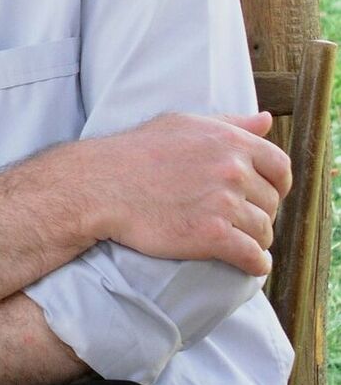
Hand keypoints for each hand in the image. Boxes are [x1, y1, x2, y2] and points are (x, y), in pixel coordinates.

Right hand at [81, 111, 291, 275]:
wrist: (103, 185)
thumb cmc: (139, 152)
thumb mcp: (184, 124)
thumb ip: (230, 124)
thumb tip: (266, 120)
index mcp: (230, 141)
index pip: (280, 167)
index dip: (278, 185)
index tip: (267, 195)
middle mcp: (232, 170)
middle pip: (271, 202)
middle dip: (260, 213)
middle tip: (240, 219)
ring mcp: (223, 203)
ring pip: (263, 231)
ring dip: (256, 240)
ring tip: (240, 241)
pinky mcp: (211, 236)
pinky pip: (253, 256)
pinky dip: (255, 263)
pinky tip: (248, 262)